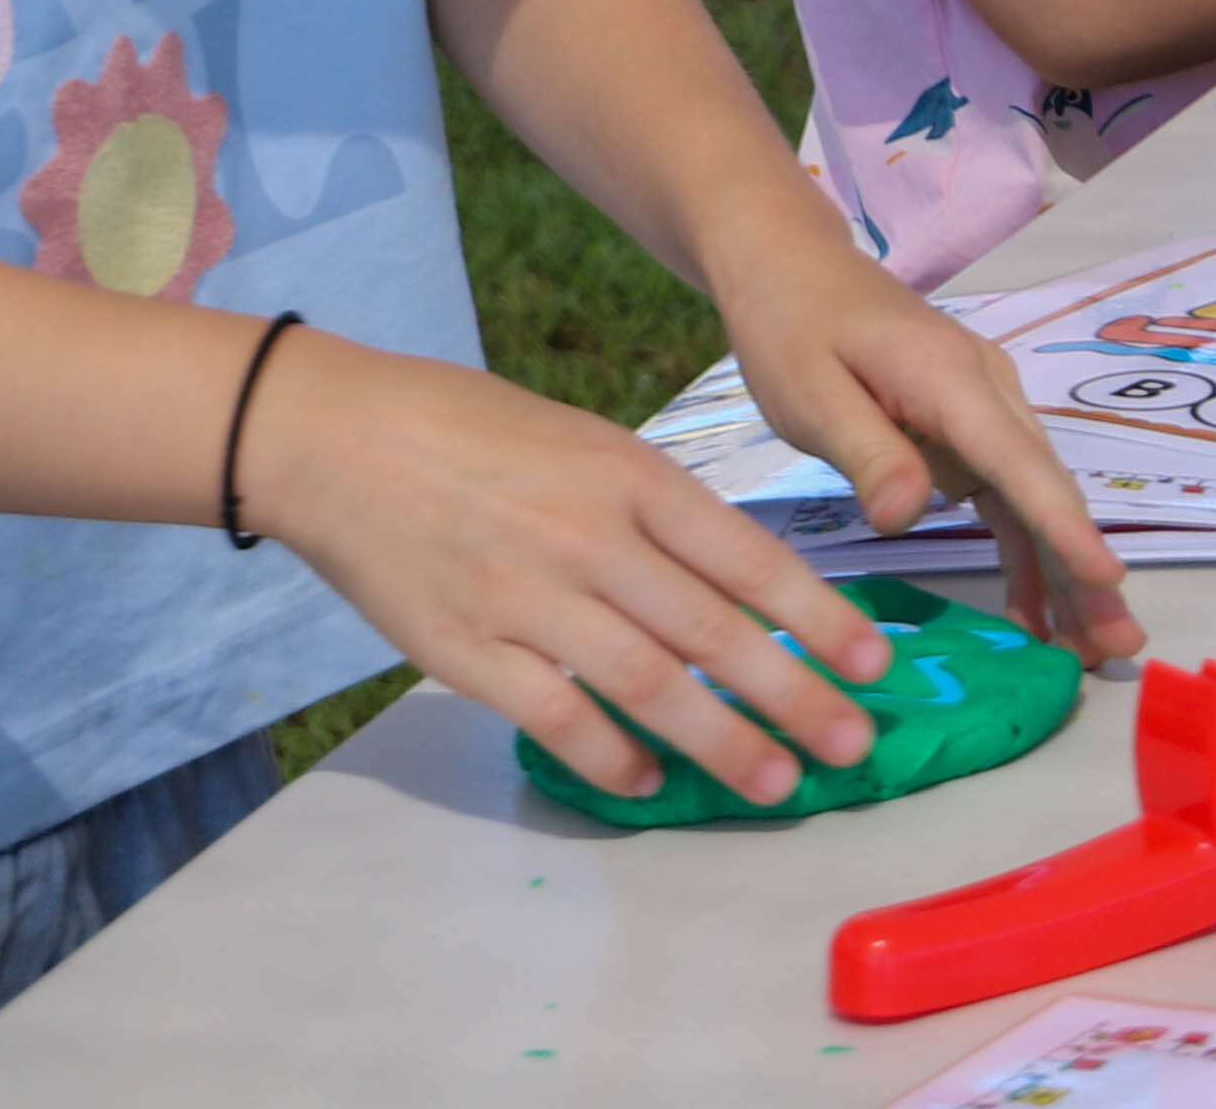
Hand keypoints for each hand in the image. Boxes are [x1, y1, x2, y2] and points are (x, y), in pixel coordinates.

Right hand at [234, 324, 906, 808]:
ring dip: (718, 741)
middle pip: (711, 633)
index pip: (747, 559)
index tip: (876, 662)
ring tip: (773, 782)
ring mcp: (524, 600)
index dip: (820, 617)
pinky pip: (553, 716)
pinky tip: (648, 783)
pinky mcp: (463, 651)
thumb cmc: (474, 432)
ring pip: (645, 685)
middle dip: (794, 695)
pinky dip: (608, 755)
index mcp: (630, 477)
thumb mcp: (588, 442)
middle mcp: (588, 539)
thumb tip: (737, 581)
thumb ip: (658, 511)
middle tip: (852, 744)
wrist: (339, 439)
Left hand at [702, 219, 1146, 666]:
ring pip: (1037, 501)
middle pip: (1048, 489)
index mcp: (954, 381)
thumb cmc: (796, 328)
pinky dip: (1026, 553)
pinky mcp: (969, 432)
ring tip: (1094, 648)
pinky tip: (1034, 613)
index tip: (1107, 577)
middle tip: (1121, 643)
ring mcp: (985, 413)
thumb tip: (911, 516)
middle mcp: (989, 394)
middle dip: (1086, 570)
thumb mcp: (813, 393)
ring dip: (1066, 573)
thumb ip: (868, 453)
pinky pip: (1007, 500)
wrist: (793, 271)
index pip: (1019, 463)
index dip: (1064, 526)